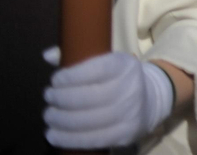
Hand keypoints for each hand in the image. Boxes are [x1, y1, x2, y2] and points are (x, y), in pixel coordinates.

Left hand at [42, 48, 173, 148]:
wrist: (150, 100)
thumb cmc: (117, 78)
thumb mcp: (105, 62)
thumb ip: (77, 56)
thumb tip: (46, 56)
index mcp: (124, 65)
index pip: (97, 70)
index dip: (72, 76)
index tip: (55, 80)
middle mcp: (130, 88)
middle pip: (89, 97)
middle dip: (62, 99)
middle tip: (48, 98)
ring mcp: (129, 113)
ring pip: (88, 121)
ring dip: (61, 120)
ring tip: (49, 116)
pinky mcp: (125, 134)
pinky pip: (93, 139)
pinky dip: (69, 139)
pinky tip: (53, 135)